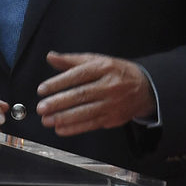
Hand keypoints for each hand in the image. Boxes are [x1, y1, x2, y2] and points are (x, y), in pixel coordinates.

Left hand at [36, 51, 154, 135]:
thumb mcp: (96, 60)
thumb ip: (71, 60)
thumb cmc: (116, 72)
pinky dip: (75, 128)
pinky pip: (92, 124)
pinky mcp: (113, 118)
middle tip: (41, 108)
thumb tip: (50, 57)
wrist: (144, 87)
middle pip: (81, 95)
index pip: (78, 75)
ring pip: (86, 112)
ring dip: (64, 118)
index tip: (42, 89)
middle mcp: (108, 85)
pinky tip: (61, 128)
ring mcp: (112, 103)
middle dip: (59, 103)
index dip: (58, 82)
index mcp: (103, 68)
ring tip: (47, 120)